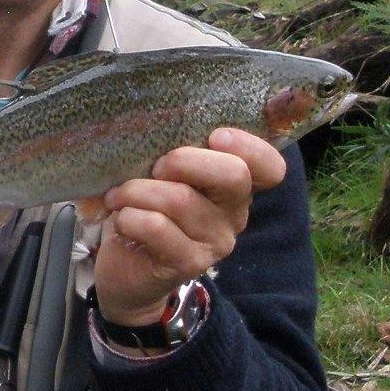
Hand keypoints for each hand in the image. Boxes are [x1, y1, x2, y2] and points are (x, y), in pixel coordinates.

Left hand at [91, 128, 285, 326]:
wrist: (125, 267)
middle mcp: (234, 213)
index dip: (250, 145)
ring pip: (181, 199)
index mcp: (234, 185)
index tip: (214, 136)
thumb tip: (158, 123)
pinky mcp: (191, 263)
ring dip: (138, 191)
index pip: (270, 167)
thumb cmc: (145, 208)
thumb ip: (176, 152)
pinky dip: (130, 217)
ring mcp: (216, 241)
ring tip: (118, 196)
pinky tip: (122, 219)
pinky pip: (158, 227)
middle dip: (183, 160)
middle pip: (234, 174)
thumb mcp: (162, 174)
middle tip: (153, 168)